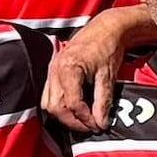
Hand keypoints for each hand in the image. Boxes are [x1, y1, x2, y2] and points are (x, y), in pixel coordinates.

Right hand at [41, 8, 145, 127]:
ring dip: (64, 117)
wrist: (105, 29)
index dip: (85, 119)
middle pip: (56, 107)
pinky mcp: (52, 72)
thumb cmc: (107, 48)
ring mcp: (51, 70)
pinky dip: (59, 107)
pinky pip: (48, 96)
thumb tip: (101, 123)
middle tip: (90, 127)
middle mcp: (55, 69)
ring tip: (82, 121)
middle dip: (73, 122)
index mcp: (69, 68)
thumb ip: (103, 101)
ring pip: (48, 104)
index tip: (98, 126)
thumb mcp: (108, 76)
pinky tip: (73, 111)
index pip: (72, 103)